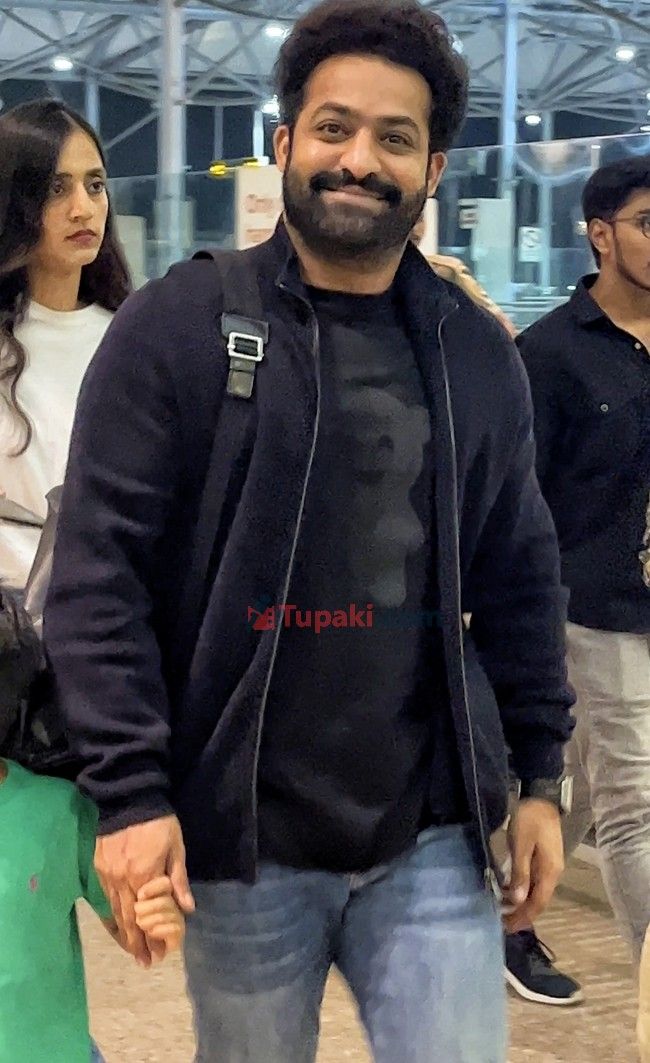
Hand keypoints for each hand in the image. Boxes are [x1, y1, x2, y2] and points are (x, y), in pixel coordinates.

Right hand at [94, 815, 194, 967]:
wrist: (127, 799)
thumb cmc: (158, 822)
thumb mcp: (176, 847)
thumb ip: (178, 879)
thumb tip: (187, 909)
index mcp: (144, 877)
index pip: (148, 917)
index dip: (152, 938)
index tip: (158, 955)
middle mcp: (122, 882)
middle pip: (129, 920)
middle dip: (137, 943)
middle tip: (145, 962)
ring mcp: (108, 876)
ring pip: (115, 912)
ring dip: (124, 934)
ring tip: (133, 951)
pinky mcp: (99, 869)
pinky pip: (106, 899)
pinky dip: (113, 916)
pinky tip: (118, 925)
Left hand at [502, 799, 563, 933]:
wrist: (541, 798)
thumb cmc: (530, 820)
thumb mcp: (521, 845)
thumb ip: (521, 872)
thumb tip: (519, 900)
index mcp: (550, 872)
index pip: (538, 903)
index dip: (523, 917)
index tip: (507, 928)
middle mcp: (553, 873)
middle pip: (539, 901)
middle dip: (522, 914)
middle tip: (502, 924)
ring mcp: (550, 866)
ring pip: (536, 892)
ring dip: (521, 903)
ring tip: (502, 910)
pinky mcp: (544, 859)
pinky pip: (534, 882)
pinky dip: (522, 890)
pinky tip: (509, 891)